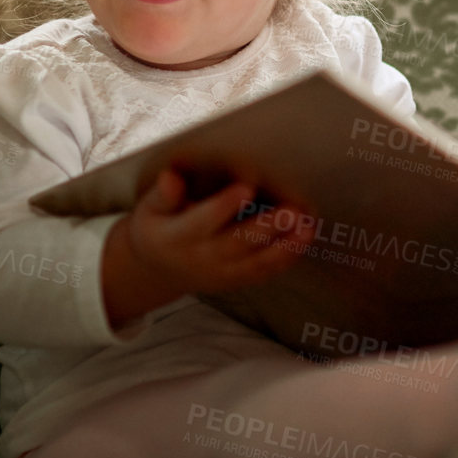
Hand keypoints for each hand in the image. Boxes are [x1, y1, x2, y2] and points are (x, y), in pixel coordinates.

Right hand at [101, 169, 313, 328]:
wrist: (159, 271)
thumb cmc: (158, 228)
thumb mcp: (150, 209)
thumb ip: (164, 194)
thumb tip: (171, 178)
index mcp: (176, 236)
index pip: (202, 221)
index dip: (223, 206)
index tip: (246, 187)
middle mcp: (201, 258)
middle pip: (237, 243)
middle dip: (267, 227)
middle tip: (291, 210)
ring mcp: (222, 272)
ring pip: (256, 262)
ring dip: (285, 245)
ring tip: (307, 226)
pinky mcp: (237, 279)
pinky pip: (264, 271)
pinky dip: (287, 257)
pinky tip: (305, 237)